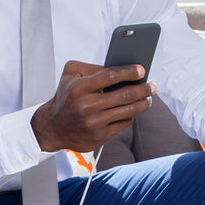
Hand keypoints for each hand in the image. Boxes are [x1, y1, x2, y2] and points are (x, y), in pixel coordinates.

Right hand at [30, 60, 155, 153]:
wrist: (52, 128)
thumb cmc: (66, 97)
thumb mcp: (70, 75)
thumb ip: (92, 67)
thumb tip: (120, 67)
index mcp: (79, 88)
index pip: (110, 76)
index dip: (128, 72)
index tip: (141, 69)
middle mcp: (87, 106)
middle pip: (124, 95)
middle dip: (143, 88)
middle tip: (152, 85)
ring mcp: (94, 123)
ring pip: (128, 111)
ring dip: (143, 103)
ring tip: (149, 97)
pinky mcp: (100, 136)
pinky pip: (124, 123)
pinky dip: (131, 115)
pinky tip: (133, 109)